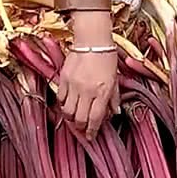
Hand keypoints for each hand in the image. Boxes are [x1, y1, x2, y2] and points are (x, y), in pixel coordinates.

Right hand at [59, 12, 118, 138]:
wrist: (92, 40)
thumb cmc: (107, 57)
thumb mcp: (115, 78)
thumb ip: (113, 97)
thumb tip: (113, 112)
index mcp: (102, 91)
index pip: (95, 119)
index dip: (92, 131)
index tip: (91, 137)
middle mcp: (87, 91)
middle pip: (79, 118)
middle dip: (81, 127)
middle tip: (82, 129)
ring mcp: (74, 85)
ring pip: (67, 111)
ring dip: (71, 117)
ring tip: (74, 117)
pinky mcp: (63, 79)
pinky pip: (61, 98)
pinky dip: (64, 104)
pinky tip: (68, 103)